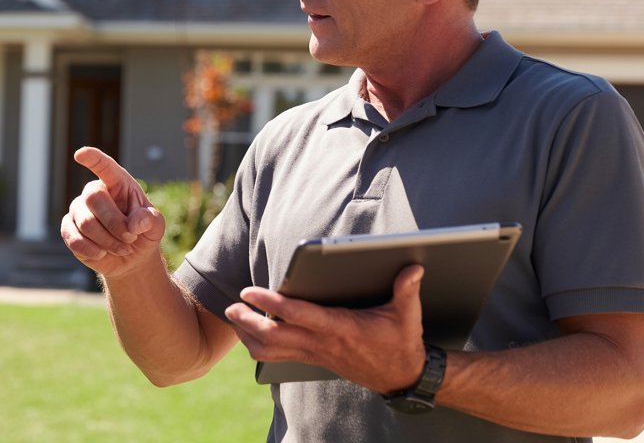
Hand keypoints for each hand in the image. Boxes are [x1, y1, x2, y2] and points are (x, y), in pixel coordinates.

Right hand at [59, 147, 166, 278]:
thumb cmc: (143, 232)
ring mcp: (78, 210)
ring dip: (107, 241)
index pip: (104, 166)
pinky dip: (92, 250)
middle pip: (94, 199)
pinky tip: (102, 254)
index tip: (81, 154)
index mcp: (117, 183)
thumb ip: (150, 220)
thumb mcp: (155, 226)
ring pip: (85, 222)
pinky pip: (74, 238)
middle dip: (115, 223)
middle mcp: (94, 192)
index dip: (92, 158)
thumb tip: (135, 222)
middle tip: (130, 238)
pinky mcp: (69, 229)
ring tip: (122, 248)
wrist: (132, 258)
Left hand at [224, 264, 427, 392]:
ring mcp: (316, 354)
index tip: (249, 292)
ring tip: (234, 317)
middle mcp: (323, 343)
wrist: (401, 377)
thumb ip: (407, 289)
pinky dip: (260, 346)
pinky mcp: (314, 359)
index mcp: (340, 328)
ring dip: (249, 336)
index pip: (298, 316)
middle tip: (231, 306)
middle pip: (274, 336)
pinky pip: (279, 356)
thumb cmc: (401, 342)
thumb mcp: (407, 315)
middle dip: (248, 322)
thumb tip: (413, 267)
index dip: (271, 303)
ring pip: (272, 352)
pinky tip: (252, 333)